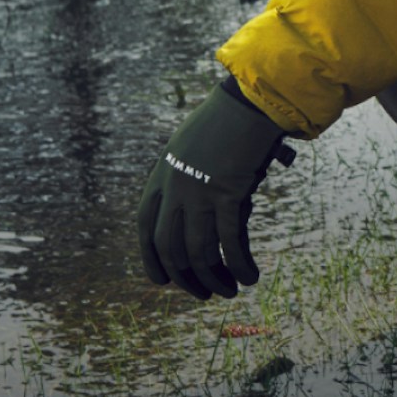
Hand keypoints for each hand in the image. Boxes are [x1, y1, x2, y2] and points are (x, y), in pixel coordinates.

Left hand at [138, 78, 292, 298]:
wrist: (247, 103)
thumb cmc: (224, 122)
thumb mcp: (189, 149)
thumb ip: (184, 179)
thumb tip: (194, 212)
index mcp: (161, 177)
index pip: (145, 229)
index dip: (152, 260)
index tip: (164, 281)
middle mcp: (174, 189)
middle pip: (170, 248)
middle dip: (186, 278)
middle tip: (204, 293)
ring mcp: (198, 193)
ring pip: (199, 252)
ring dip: (214, 279)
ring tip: (229, 291)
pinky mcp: (227, 195)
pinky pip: (230, 244)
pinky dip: (240, 265)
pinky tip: (251, 277)